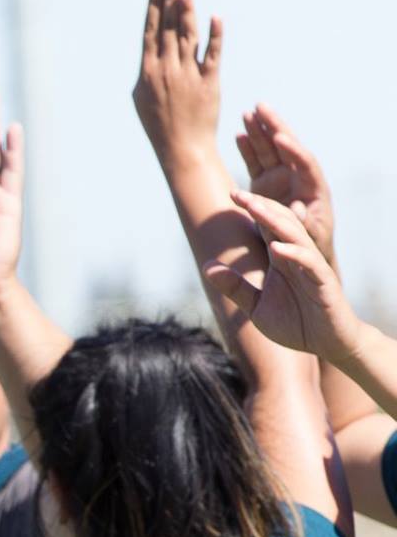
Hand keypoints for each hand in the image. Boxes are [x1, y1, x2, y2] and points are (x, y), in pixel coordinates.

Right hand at [132, 0, 223, 162]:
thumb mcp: (142, 97)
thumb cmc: (159, 125)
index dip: (154, 7)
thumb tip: (151, 51)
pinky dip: (214, 34)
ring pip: (188, 35)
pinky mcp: (209, 82)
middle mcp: (167, 70)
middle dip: (170, 0)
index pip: (151, 31)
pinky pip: (212, 53)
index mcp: (148, 72)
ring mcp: (188, 75)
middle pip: (169, 27)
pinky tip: (214, 16)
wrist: (182, 148)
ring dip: (187, 10)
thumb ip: (148, 71)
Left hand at [205, 190, 361, 362]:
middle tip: (238, 193)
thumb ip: (235, 287)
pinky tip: (277, 248)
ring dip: (276, 222)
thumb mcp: (256, 307)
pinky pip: (310, 264)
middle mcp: (297, 257)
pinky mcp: (325, 283)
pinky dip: (294, 255)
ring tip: (256, 209)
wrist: (327, 344)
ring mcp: (312, 268)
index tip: (231, 194)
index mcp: (281, 258)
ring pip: (296, 237)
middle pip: (280, 224)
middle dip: (260, 208)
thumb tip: (208, 267)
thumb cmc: (295, 323)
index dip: (252, 209)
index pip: (267, 227)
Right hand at [235, 103, 335, 268]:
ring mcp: (280, 180)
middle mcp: (298, 179)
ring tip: (249, 112)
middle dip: (275, 126)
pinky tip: (240, 133)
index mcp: (314, 188)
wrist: (299, 255)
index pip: (305, 163)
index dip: (293, 149)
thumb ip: (302, 224)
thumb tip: (298, 208)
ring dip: (260, 131)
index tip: (281, 136)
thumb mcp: (309, 239)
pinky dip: (248, 148)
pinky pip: (257, 162)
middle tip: (262, 106)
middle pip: (287, 147)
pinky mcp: (265, 185)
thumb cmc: (308, 248)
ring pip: (270, 150)